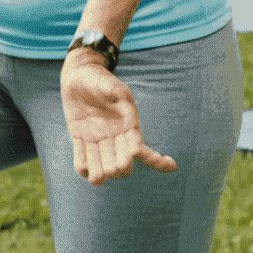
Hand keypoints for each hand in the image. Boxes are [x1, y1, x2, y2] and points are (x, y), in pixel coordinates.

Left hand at [61, 51, 176, 185]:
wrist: (79, 76)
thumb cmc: (98, 78)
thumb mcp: (109, 82)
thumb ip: (115, 90)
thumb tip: (123, 97)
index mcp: (128, 125)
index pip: (144, 148)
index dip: (158, 160)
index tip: (172, 166)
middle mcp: (115, 137)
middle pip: (123, 164)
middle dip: (119, 169)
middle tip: (112, 168)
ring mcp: (98, 140)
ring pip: (103, 167)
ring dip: (101, 175)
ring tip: (97, 177)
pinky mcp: (81, 140)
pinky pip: (82, 160)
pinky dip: (84, 168)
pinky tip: (84, 170)